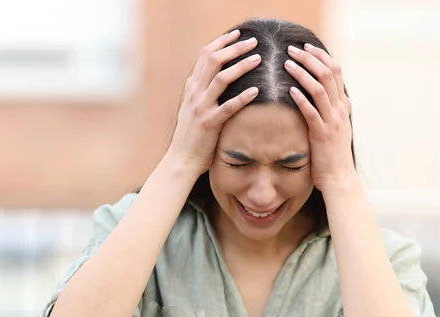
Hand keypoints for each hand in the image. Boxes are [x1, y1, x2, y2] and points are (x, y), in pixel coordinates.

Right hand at [164, 30, 261, 176]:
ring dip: (241, 66)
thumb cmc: (191, 135)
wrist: (181, 159)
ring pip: (222, 78)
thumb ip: (201, 91)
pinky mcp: (209, 123)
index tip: (237, 34)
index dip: (221, 42)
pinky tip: (257, 91)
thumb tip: (216, 77)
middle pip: (214, 60)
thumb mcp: (192, 108)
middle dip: (234, 48)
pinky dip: (243, 97)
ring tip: (259, 58)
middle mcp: (194, 93)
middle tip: (253, 41)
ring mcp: (201, 107)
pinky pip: (228, 107)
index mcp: (191, 87)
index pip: (204, 55)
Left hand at [285, 43, 355, 192]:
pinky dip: (301, 98)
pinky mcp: (322, 134)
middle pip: (328, 74)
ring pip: (320, 88)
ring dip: (303, 73)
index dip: (321, 56)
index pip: (336, 71)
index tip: (306, 47)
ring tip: (287, 63)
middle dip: (310, 58)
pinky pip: (311, 111)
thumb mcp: (333, 128)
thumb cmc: (331, 155)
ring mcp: (332, 121)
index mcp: (343, 105)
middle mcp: (340, 109)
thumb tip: (315, 96)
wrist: (339, 178)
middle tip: (293, 49)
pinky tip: (289, 90)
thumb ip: (327, 111)